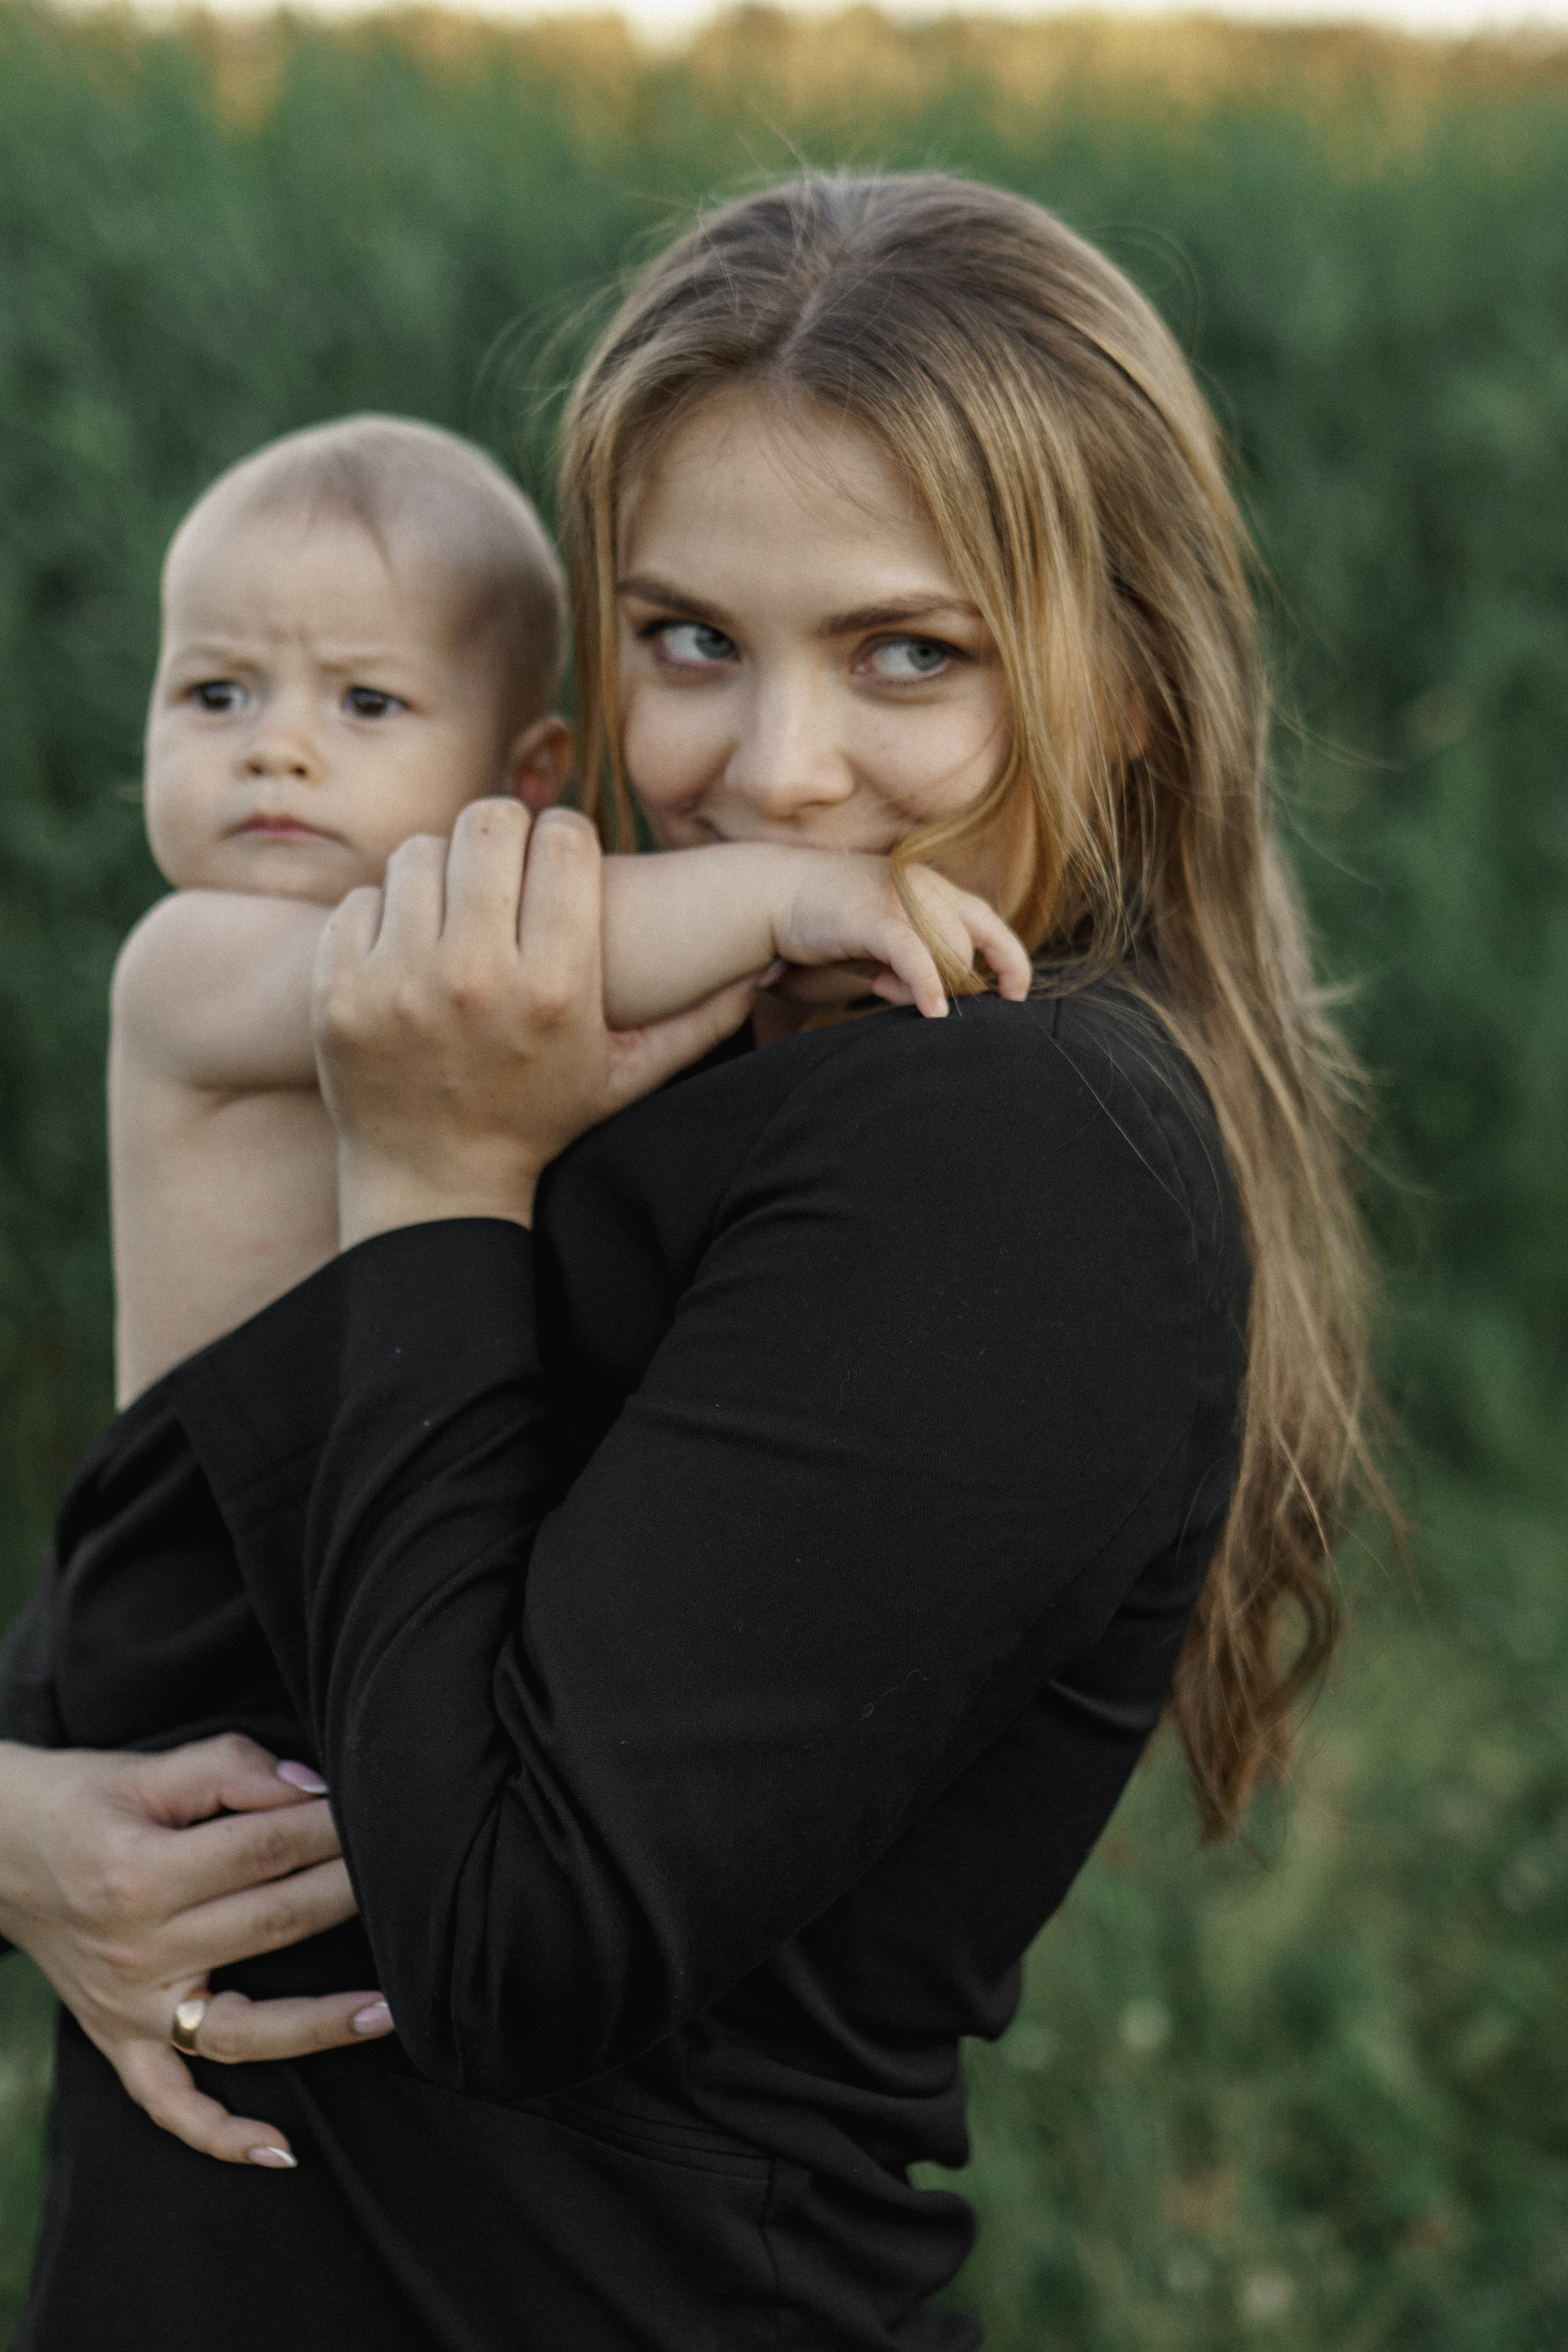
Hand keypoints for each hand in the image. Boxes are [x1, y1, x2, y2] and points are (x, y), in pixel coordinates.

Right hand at [0, 1735, 391, 2167]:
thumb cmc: (82, 1803)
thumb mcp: (147, 1769)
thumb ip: (232, 1770)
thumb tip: (312, 1790)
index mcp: (142, 1874)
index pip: (263, 1850)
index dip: (327, 1828)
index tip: (374, 1813)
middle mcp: (137, 1951)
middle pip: (269, 1927)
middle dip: (346, 1898)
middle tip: (412, 1882)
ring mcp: (128, 2010)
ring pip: (241, 2031)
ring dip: (320, 2026)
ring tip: (389, 2013)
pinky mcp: (119, 2042)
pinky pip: (169, 2103)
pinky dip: (220, 2134)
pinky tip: (281, 2149)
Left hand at [314, 800, 763, 1244]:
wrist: (434, 1186)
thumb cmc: (541, 1121)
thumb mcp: (628, 1077)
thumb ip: (700, 1020)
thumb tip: (765, 966)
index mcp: (557, 988)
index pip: (563, 840)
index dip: (565, 838)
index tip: (559, 860)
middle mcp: (477, 977)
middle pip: (490, 823)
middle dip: (503, 836)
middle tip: (504, 866)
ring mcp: (399, 983)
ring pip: (419, 851)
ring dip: (440, 870)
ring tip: (454, 908)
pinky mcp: (339, 993)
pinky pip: (361, 900)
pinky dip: (383, 916)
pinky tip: (406, 951)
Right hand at [771, 855, 1031, 1018]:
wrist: (773, 894)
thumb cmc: (827, 920)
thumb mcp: (881, 943)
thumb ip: (911, 966)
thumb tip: (931, 1001)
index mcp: (932, 889)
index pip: (989, 925)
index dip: (1010, 962)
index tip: (1013, 995)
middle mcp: (924, 888)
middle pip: (967, 947)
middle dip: (953, 983)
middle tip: (910, 995)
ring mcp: (898, 899)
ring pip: (946, 952)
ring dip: (928, 985)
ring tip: (883, 986)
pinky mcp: (872, 917)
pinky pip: (915, 954)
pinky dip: (928, 984)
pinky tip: (933, 1010)